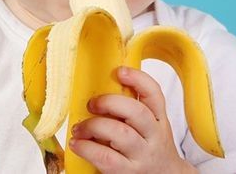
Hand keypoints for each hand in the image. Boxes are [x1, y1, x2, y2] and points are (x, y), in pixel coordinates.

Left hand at [69, 66, 195, 173]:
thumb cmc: (150, 150)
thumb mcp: (150, 127)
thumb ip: (133, 111)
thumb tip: (100, 90)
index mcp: (159, 120)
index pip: (154, 95)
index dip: (138, 79)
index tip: (119, 71)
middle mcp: (154, 136)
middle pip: (137, 112)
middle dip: (110, 102)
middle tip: (91, 104)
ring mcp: (143, 155)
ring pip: (121, 134)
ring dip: (94, 126)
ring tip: (79, 128)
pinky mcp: (129, 172)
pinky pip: (107, 158)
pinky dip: (87, 148)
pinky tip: (77, 145)